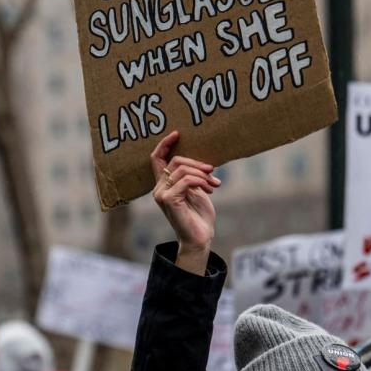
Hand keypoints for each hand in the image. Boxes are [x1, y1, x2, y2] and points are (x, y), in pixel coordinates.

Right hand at [150, 131, 218, 275]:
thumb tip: (203, 162)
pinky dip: (201, 181)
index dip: (164, 144)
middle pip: (175, 160)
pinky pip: (186, 180)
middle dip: (197, 163)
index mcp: (164, 184)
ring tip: (214, 184)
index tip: (177, 133)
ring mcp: (161, 194)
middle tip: (212, 171)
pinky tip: (209, 190)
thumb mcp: (197, 190)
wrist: (200, 237)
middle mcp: (158, 188)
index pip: (156, 159)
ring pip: (182, 169)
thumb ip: (193, 176)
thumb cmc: (199, 216)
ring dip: (202, 174)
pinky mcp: (168, 199)